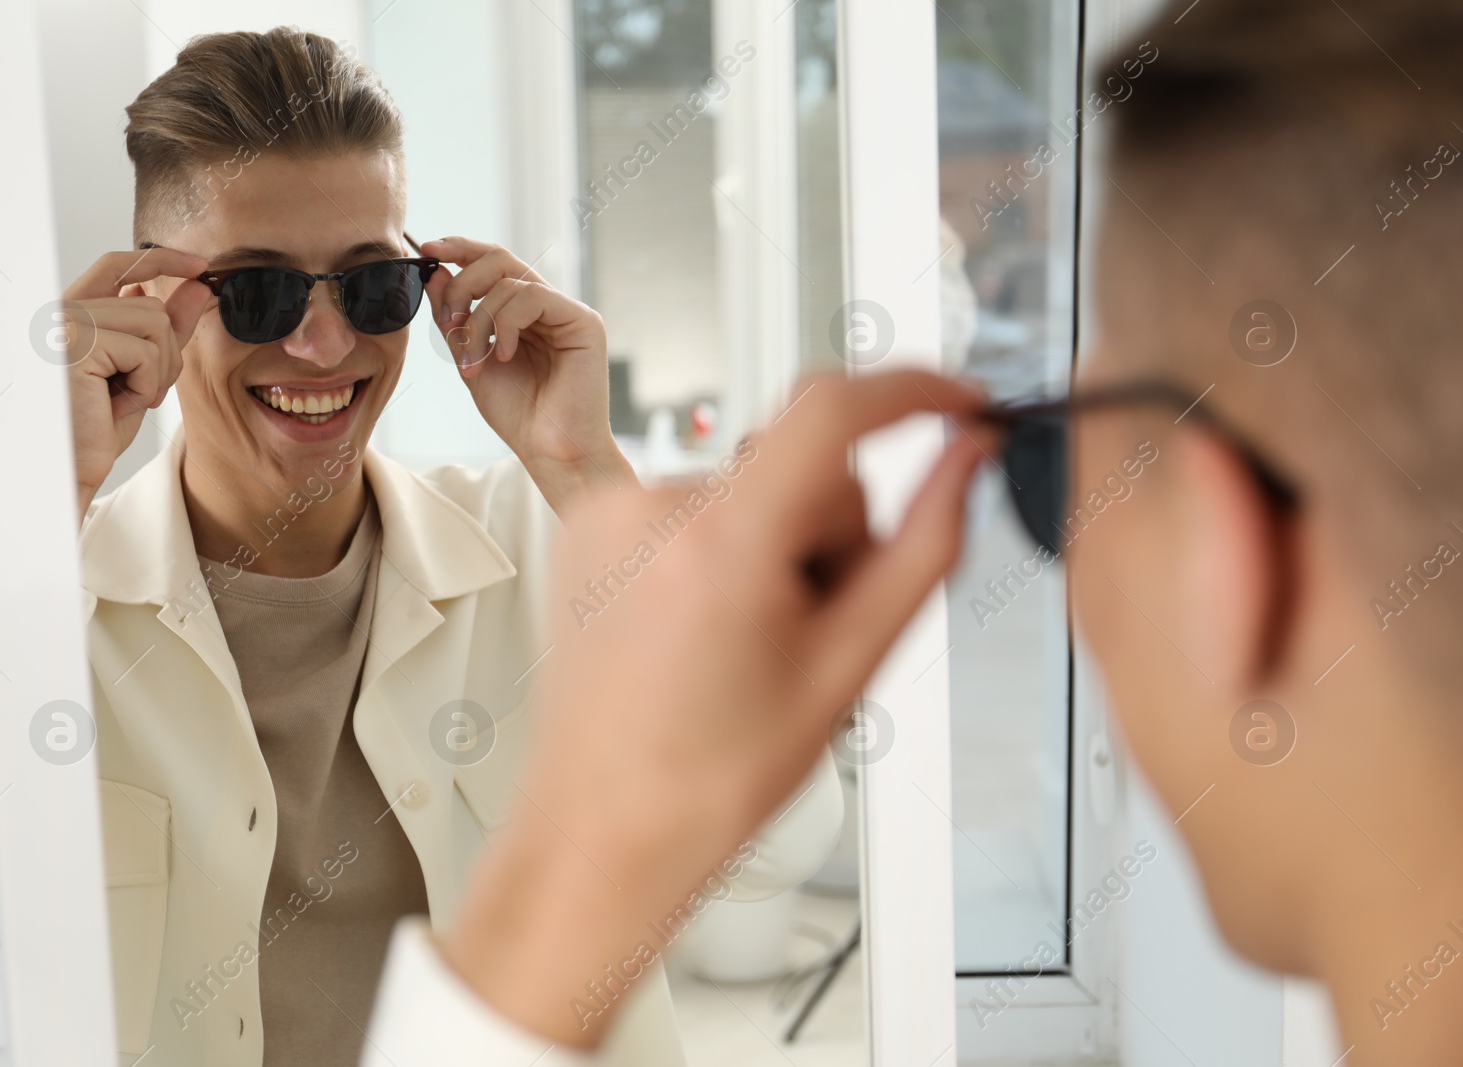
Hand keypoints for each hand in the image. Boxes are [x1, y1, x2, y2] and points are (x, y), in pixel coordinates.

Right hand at [62, 248, 209, 521]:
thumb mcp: (142, 371)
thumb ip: (167, 328)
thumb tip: (197, 287)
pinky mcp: (74, 344)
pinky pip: (145, 352)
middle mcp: (57, 309)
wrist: (68, 470)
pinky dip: (146, 385)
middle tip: (138, 392)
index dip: (160, 259)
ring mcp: (62, 323)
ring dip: (155, 372)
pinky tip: (116, 404)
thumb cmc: (95, 427)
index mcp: (68, 311)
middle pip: (150, 305)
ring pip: (154, 324)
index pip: (116, 265)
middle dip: (164, 354)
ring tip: (121, 398)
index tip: (199, 267)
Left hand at [421, 237, 635, 512]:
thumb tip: (435, 272)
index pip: (492, 264)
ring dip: (478, 319)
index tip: (428, 248)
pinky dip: (507, 324)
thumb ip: (454, 320)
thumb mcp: (470, 360)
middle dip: (463, 283)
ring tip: (475, 359)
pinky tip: (504, 355)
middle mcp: (547, 306)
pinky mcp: (584, 322)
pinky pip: (533, 296)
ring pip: (510, 280)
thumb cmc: (518, 414)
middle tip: (449, 322)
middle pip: (500, 259)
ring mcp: (566, 312)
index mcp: (523, 313)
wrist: (550, 451)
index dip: (461, 249)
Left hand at [441, 369, 988, 1047]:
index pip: (832, 410)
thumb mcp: (848, 667)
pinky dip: (722, 543)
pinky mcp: (589, 519)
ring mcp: (610, 511)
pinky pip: (696, 498)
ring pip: (754, 483)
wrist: (603, 828)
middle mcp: (649, 509)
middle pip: (803, 464)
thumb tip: (965, 460)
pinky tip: (704, 622)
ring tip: (745, 638)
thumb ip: (925, 548)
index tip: (957, 404)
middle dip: (832, 532)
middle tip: (810, 627)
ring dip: (776, 543)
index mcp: (719, 543)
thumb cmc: (708, 778)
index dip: (914, 392)